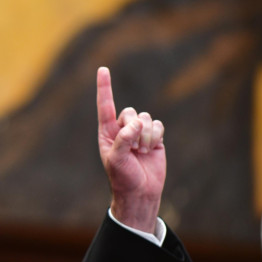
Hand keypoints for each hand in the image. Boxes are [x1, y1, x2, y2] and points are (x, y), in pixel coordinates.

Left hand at [96, 67, 164, 232]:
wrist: (140, 192)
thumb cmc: (123, 177)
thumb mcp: (116, 159)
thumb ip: (123, 139)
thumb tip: (136, 123)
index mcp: (107, 132)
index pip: (105, 106)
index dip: (104, 87)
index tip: (103, 69)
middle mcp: (122, 129)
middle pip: (130, 112)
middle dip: (134, 128)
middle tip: (133, 148)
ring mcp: (139, 133)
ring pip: (146, 118)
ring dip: (146, 135)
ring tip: (142, 152)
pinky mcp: (154, 138)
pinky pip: (158, 125)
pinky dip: (156, 136)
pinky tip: (152, 149)